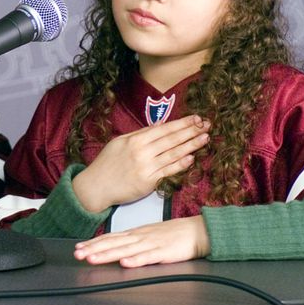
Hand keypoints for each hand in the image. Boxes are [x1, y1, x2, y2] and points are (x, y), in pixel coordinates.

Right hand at [72, 115, 209, 211]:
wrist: (96, 186)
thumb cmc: (107, 163)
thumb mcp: (120, 142)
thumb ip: (141, 133)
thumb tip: (160, 124)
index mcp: (135, 140)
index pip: (164, 129)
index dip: (182, 123)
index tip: (196, 118)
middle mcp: (142, 152)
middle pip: (172, 139)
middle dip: (191, 131)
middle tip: (207, 125)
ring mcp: (146, 167)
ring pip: (173, 154)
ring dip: (191, 146)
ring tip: (205, 139)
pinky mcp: (148, 182)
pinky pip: (168, 171)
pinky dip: (180, 165)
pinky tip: (191, 158)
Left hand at [73, 215, 209, 266]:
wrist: (197, 231)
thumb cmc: (172, 234)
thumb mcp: (148, 235)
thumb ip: (132, 241)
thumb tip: (115, 247)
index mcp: (135, 233)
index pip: (110, 238)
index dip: (93, 243)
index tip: (78, 248)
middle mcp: (140, 237)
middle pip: (113, 243)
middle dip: (94, 249)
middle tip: (78, 254)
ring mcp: (151, 244)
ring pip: (125, 250)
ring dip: (108, 254)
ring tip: (93, 259)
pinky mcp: (164, 252)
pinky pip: (148, 257)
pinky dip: (136, 260)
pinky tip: (125, 263)